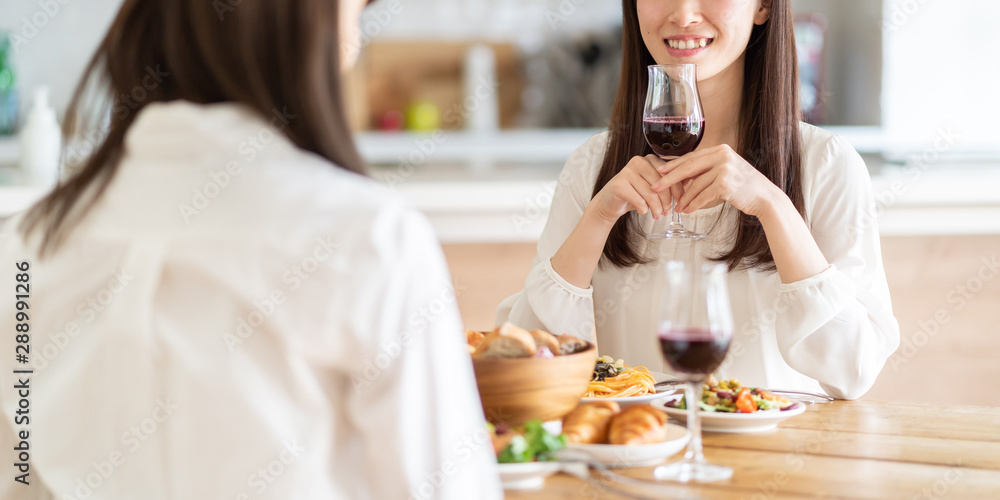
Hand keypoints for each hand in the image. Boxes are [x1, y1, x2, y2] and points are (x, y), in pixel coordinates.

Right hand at [589, 155, 683, 223]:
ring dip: (656, 208)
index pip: (670, 174)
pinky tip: (642, 211)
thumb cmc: (634, 194)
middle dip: (667, 201)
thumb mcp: (653, 187)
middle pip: (662, 184)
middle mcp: (639, 161)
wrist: (610, 203)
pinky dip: (643, 209)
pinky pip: (639, 201)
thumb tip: (689, 191)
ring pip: (651, 194)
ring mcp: (627, 171)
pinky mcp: (619, 184)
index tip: (681, 202)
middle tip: (667, 212)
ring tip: (657, 215)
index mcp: (650, 159)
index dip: (678, 190)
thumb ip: (667, 184)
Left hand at [651, 145, 784, 217]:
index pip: (691, 157)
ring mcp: (724, 169)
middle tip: (656, 187)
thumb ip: (707, 169)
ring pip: (695, 185)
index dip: (673, 165)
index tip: (659, 172)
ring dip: (683, 198)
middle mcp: (722, 155)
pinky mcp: (726, 184)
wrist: (765, 197)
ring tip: (676, 207)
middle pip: (688, 167)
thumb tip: (682, 176)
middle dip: (669, 179)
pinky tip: (687, 210)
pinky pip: (703, 195)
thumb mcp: (725, 171)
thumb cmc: (744, 187)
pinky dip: (693, 204)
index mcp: (720, 150)